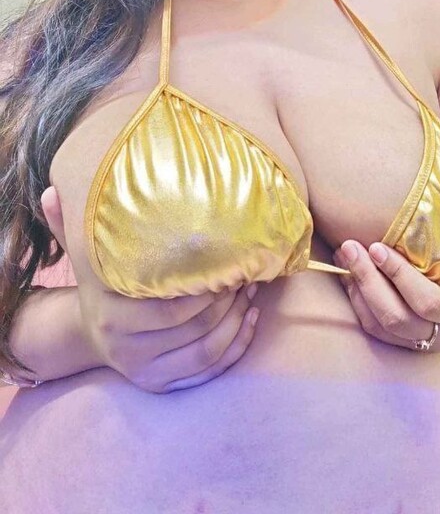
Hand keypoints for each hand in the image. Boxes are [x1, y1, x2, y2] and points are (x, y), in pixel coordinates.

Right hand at [41, 186, 260, 392]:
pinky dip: (237, 347)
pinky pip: (208, 372)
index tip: (229, 262)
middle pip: (194, 328)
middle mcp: (125, 348)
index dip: (207, 288)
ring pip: (207, 352)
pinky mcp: (161, 385)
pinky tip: (251, 319)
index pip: (170, 306)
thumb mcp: (86, 255)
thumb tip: (51, 190)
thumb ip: (71, 225)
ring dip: (238, 321)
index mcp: (110, 315)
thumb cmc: (101, 284)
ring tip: (253, 290)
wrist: (91, 332)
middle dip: (229, 300)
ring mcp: (144, 371)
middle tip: (247, 272)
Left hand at [333, 194, 439, 351]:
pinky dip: (358, 303)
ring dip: (359, 292)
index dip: (400, 277)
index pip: (429, 302)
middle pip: (398, 318)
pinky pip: (376, 330)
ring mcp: (425, 343)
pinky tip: (348, 275)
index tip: (377, 246)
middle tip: (350, 248)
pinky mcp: (408, 343)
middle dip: (370, 282)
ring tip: (344, 257)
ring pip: (383, 327)